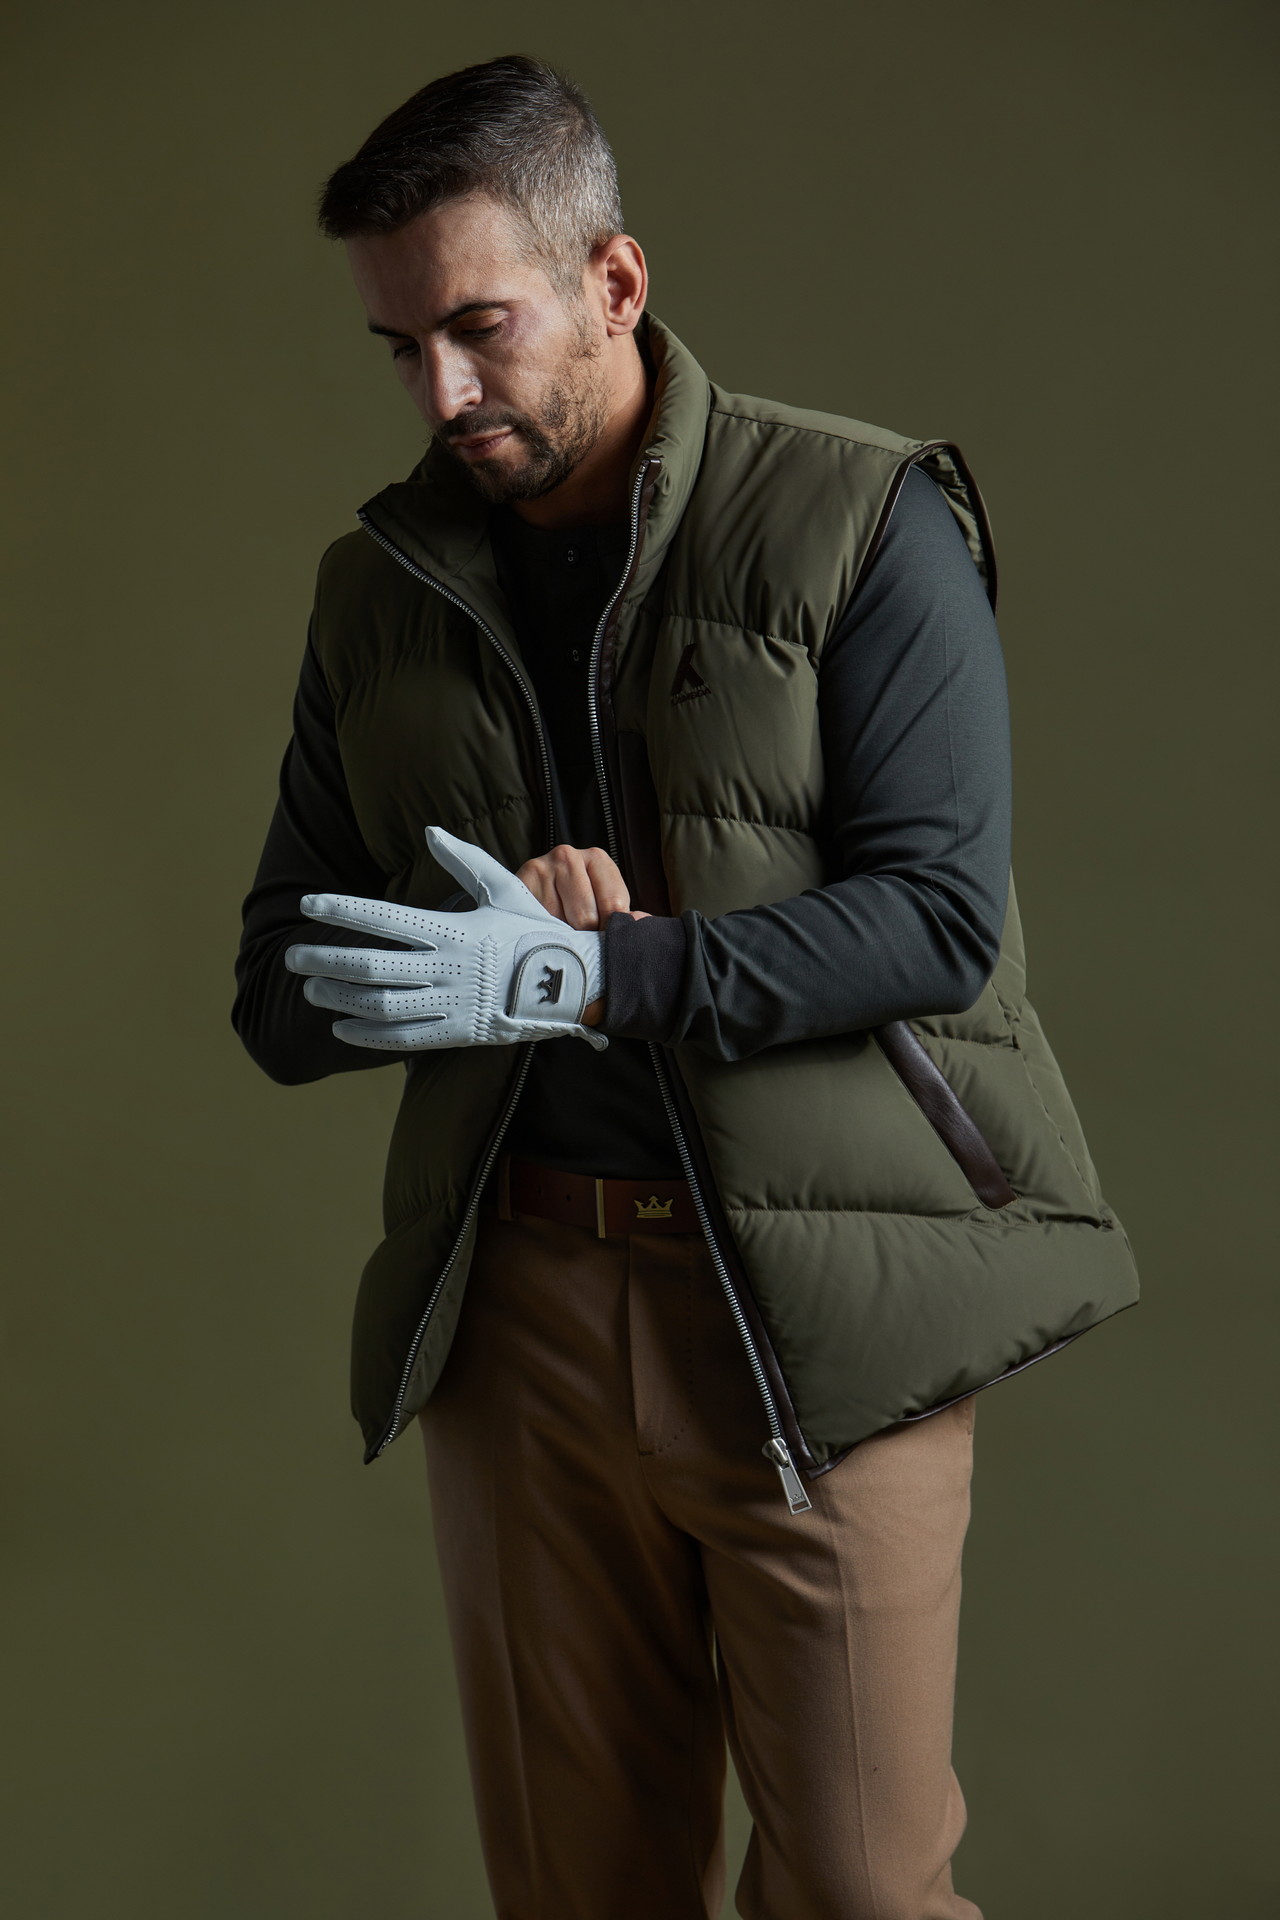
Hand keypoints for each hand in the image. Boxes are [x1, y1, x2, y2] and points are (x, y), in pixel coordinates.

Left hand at [284, 826, 608, 1053]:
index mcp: (452, 930)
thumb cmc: (535, 933)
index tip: (308, 905)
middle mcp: (445, 968)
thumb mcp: (504, 889)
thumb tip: (430, 832)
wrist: (574, 985)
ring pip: (379, 1005)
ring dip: (339, 998)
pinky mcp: (456, 1033)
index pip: (384, 918)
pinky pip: (402, 1039)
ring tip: (311, 990)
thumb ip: (464, 860)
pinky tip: (340, 1030)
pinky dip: (366, 1036)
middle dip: (325, 960)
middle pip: (370, 966)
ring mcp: (450, 1004)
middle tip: (292, 957)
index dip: (342, 911)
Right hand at [515, 844, 648, 1024]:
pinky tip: (543, 932)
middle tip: (578, 942)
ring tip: (559, 935)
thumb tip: (642, 923)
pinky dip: (542, 934)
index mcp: (597, 859)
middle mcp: (568, 856)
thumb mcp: (602, 906)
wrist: (528, 901)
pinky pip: (538, 923)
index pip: (614, 905)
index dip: (610, 932)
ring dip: (562, 937)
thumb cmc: (574, 906)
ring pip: (560, 924)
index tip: (603, 942)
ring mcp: (541, 868)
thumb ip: (622, 917)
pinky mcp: (519, 883)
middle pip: (586, 917)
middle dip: (585, 937)